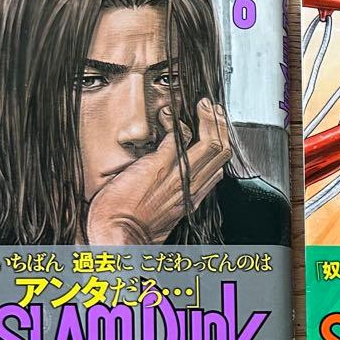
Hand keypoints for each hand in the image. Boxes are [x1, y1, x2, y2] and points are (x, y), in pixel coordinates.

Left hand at [85, 98, 231, 244]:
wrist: (119, 234)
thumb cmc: (132, 229)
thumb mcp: (162, 218)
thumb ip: (173, 201)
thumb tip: (174, 192)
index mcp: (192, 198)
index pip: (218, 169)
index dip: (219, 146)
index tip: (213, 130)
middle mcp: (191, 187)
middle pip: (221, 153)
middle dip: (220, 126)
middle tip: (212, 110)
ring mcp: (178, 176)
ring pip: (210, 145)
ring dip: (209, 120)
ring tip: (202, 106)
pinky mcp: (159, 166)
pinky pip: (178, 137)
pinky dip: (176, 121)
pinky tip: (167, 114)